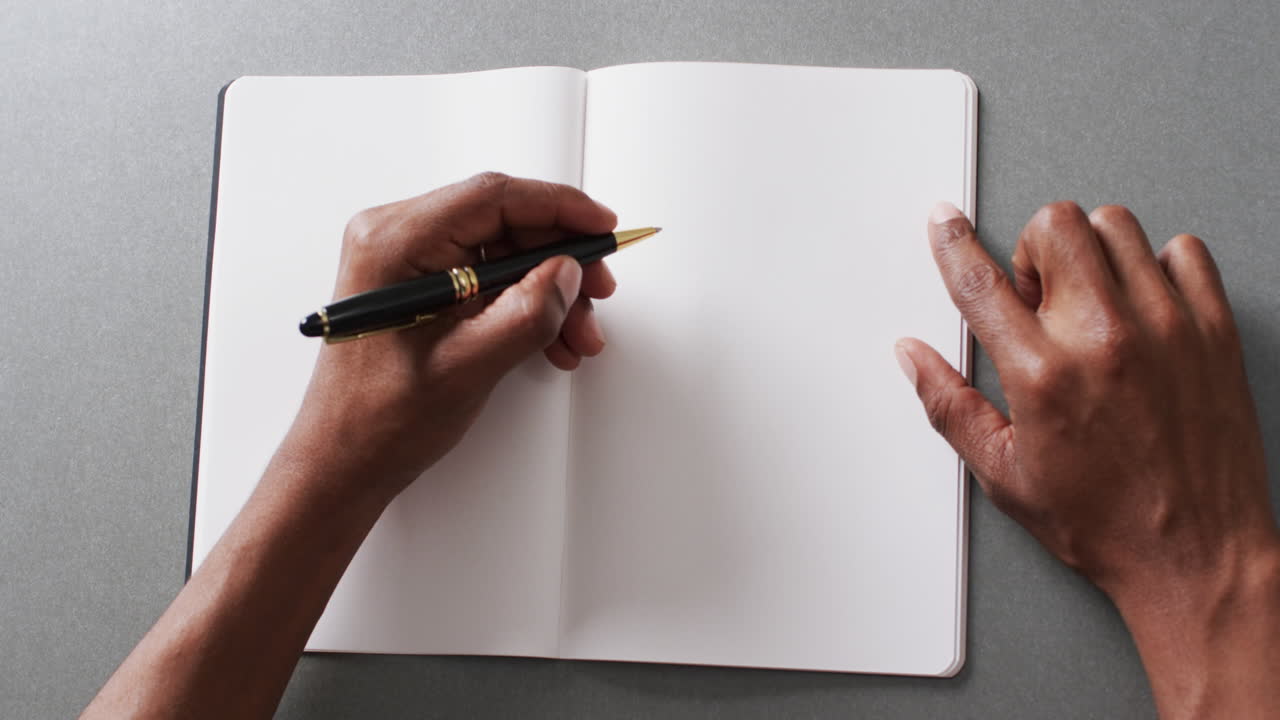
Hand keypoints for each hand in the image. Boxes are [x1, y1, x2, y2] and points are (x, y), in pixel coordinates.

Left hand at [284, 172, 617, 503]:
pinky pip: (485, 277)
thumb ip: (526, 313)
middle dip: (559, 259)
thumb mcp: (466, 366)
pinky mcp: (418, 285)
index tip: (602, 228)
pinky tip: (549, 336)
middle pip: (503, 222)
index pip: (494, 197)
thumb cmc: (376, 419)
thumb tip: (567, 273)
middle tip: (597, 291)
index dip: (560, 208)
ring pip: (501, 252)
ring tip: (576, 333)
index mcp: (394, 242)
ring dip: (548, 288)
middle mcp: (395, 239)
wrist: (343, 461)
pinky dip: (524, 303)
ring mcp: (405, 261)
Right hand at [896, 201, 1279, 717]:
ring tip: (1089, 300)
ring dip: (1091, 251)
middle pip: (1056, 225)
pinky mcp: (1214, 331)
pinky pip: (1185, 251)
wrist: (1199, 556)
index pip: (980, 282)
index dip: (953, 243)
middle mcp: (1105, 339)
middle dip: (1033, 248)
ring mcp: (1166, 328)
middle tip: (1038, 294)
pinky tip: (1141, 305)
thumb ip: (950, 406)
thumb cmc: (1107, 522)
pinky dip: (1158, 265)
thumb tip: (915, 358)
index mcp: (1043, 375)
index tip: (946, 223)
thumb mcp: (1003, 474)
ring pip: (1117, 225)